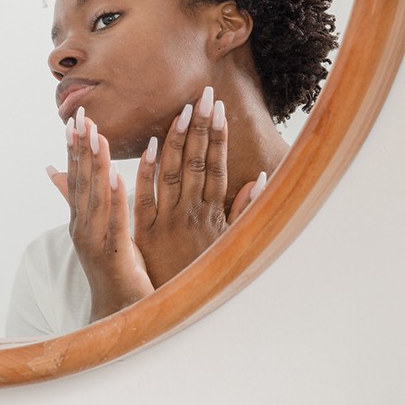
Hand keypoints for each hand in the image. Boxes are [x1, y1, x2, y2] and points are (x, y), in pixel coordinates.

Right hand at [53, 106, 154, 322]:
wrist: (118, 316)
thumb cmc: (113, 272)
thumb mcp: (97, 232)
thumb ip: (80, 202)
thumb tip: (54, 172)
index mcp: (81, 220)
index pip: (76, 178)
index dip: (74, 149)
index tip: (74, 120)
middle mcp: (82, 227)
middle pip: (81, 181)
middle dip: (81, 148)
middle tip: (82, 117)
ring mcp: (95, 241)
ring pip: (95, 196)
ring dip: (95, 165)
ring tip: (97, 137)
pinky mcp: (114, 254)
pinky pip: (114, 220)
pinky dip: (113, 197)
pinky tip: (116, 176)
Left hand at [133, 86, 260, 287]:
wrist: (177, 310)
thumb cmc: (203, 275)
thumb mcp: (229, 244)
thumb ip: (242, 211)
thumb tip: (259, 178)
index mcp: (211, 213)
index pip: (216, 166)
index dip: (218, 137)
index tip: (219, 109)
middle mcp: (192, 212)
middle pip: (197, 162)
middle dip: (201, 127)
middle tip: (205, 94)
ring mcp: (168, 220)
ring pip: (174, 173)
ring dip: (177, 140)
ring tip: (183, 109)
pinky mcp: (146, 232)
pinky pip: (145, 197)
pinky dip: (147, 171)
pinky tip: (149, 146)